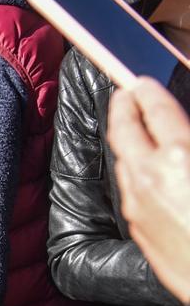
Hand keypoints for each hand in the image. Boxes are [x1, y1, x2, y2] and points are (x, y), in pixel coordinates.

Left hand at [108, 77, 189, 302]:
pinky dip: (132, 168)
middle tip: (125, 94)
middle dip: (122, 107)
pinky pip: (129, 187)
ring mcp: (139, 202)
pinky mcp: (137, 225)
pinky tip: (143, 166)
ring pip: (123, 159)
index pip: (154, 109)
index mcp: (180, 154)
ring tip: (133, 126)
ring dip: (126, 139)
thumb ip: (188, 142)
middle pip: (124, 129)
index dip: (145, 90)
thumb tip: (180, 136)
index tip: (140, 80)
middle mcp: (151, 176)